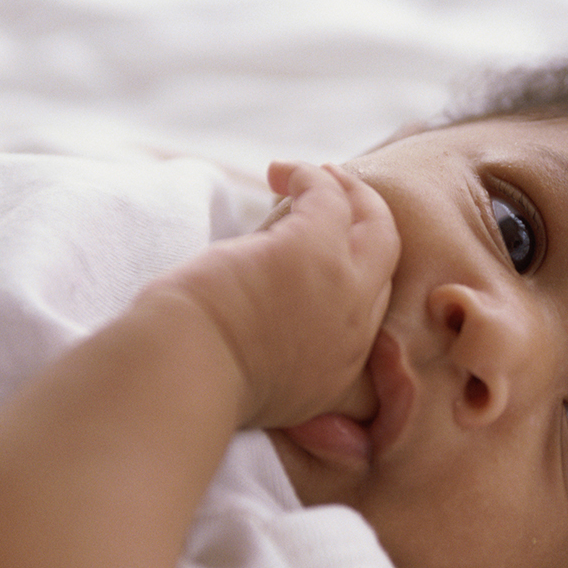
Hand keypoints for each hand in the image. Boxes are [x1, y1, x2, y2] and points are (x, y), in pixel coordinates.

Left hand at [141, 161, 399, 429]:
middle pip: (386, 263)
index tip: (330, 258)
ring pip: (375, 225)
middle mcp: (354, 332)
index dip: (357, 274)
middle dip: (369, 224)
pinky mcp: (312, 249)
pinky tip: (279, 172)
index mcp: (340, 371)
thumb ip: (280, 369)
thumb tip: (279, 360)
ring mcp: (341, 289)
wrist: (181, 375)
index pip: (369, 310)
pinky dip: (308, 176)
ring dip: (348, 191)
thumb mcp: (258, 395)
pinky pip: (328, 196)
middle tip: (343, 199)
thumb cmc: (194, 381)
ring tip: (319, 174)